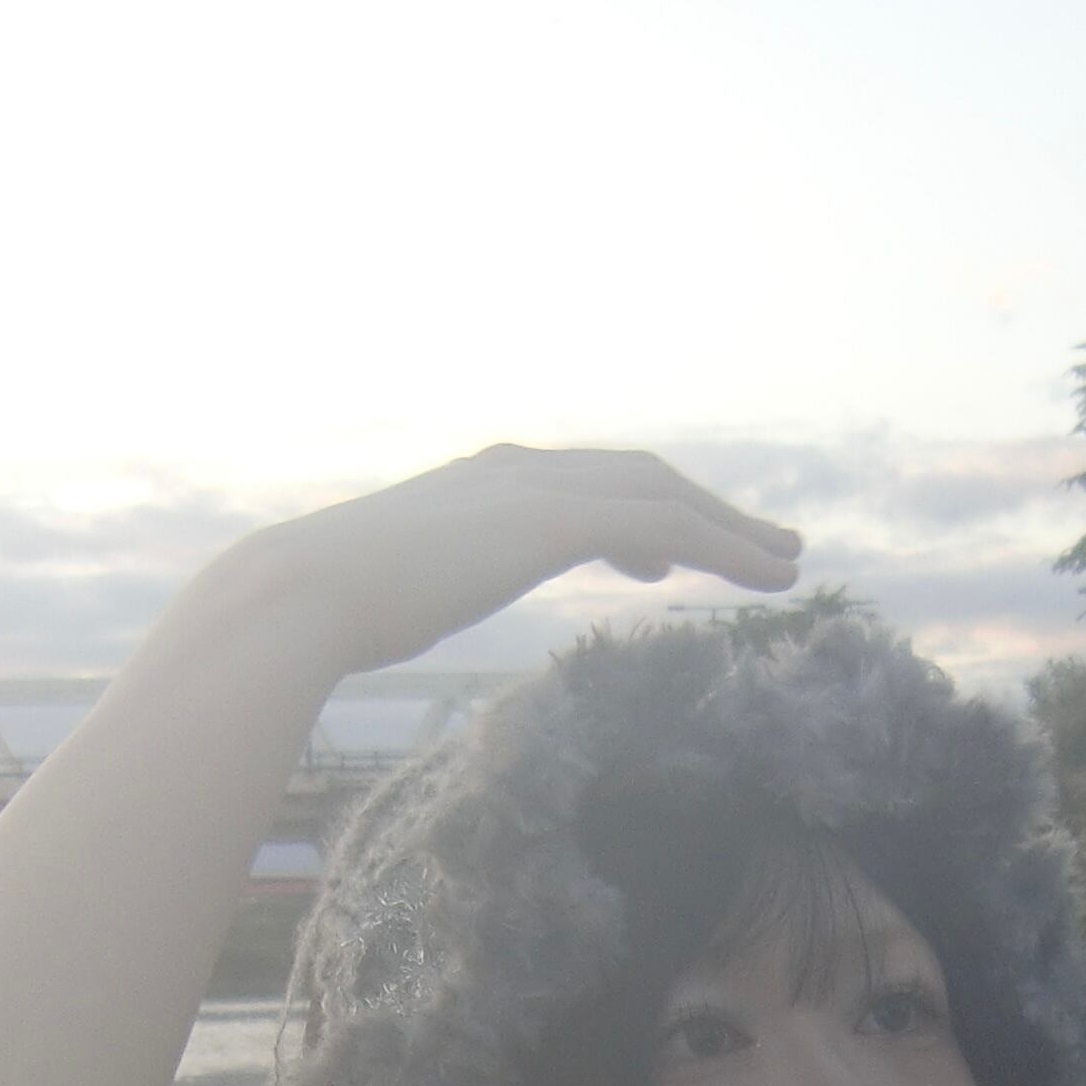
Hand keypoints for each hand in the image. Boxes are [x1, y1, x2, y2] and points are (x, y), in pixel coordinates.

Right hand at [271, 443, 800, 676]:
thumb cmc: (324, 611)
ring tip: (786, 564)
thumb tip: (394, 617)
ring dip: (734, 529)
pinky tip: (765, 577)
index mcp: (483, 483)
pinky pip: (665, 527)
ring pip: (666, 496)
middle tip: (768, 546)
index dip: (644, 511)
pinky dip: (724, 547)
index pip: (586, 484)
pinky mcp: (554, 521)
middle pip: (642, 477)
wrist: (300, 594)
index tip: (679, 551)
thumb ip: (416, 591)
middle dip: (709, 510)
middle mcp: (518, 469)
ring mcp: (536, 487)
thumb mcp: (390, 595)